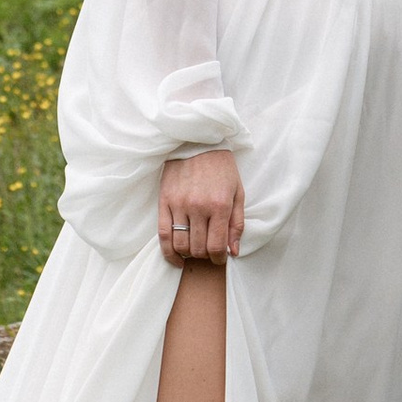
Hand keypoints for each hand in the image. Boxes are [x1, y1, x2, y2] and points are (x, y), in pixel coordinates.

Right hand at [159, 148, 244, 262]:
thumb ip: (237, 224)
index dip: (219, 258)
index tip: (220, 258)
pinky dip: (169, 252)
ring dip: (188, 254)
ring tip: (194, 251)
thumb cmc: (221, 168)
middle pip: (198, 248)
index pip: (217, 246)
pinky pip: (163, 234)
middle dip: (205, 256)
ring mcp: (179, 205)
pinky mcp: (164, 202)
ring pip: (181, 244)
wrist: (197, 143)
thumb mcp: (238, 193)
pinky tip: (176, 258)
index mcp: (220, 206)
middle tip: (208, 252)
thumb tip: (233, 252)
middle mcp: (198, 207)